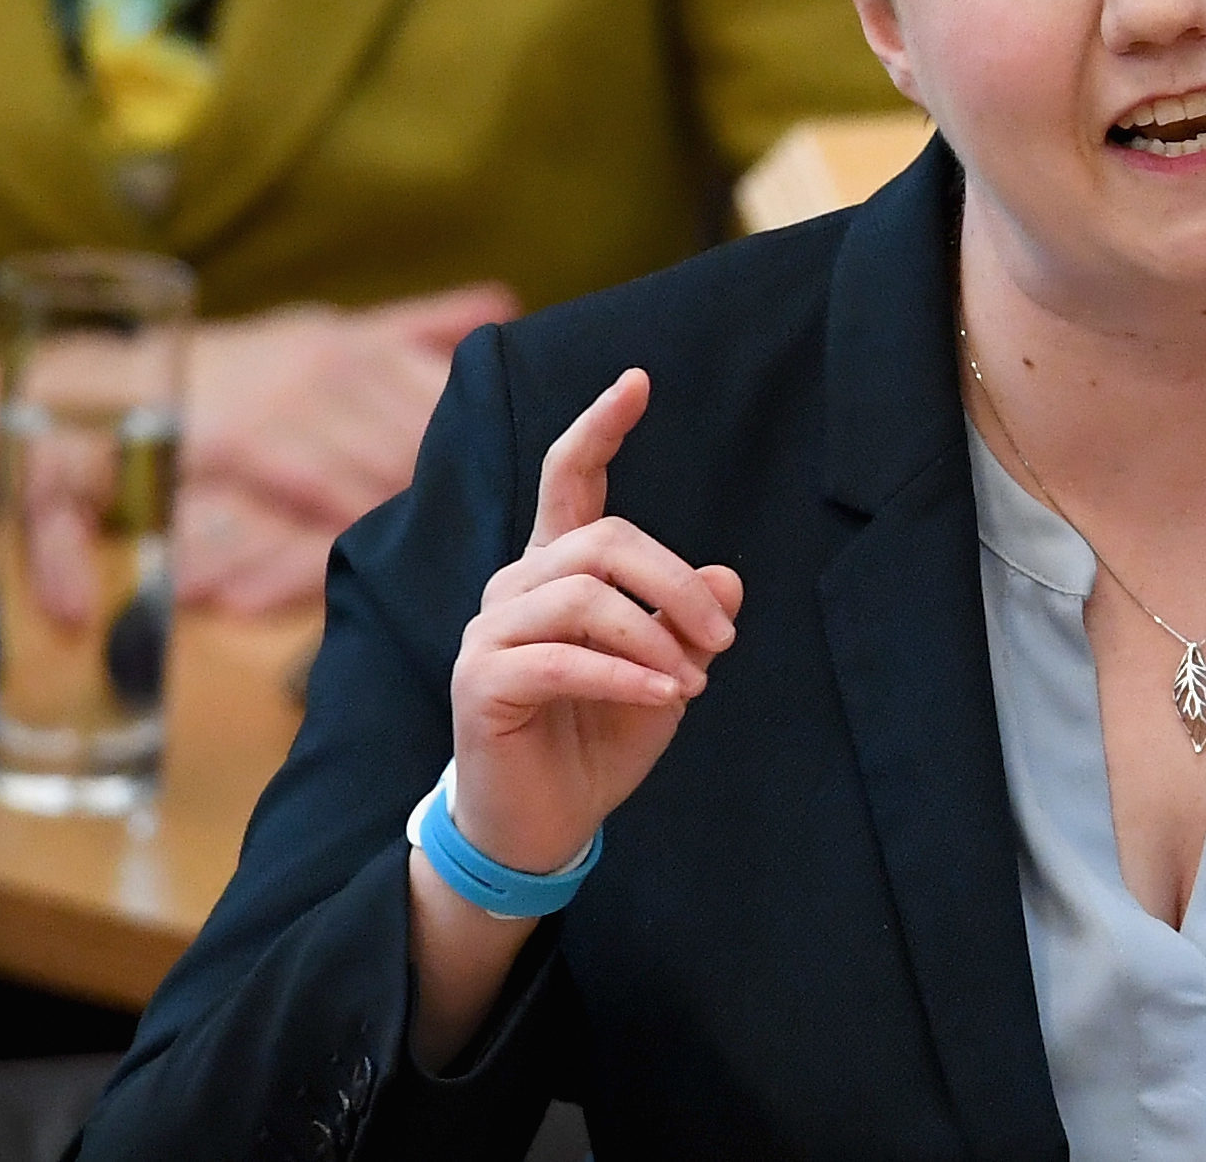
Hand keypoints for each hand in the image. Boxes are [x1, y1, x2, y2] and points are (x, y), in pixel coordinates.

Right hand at [175, 284, 519, 608]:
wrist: (118, 390)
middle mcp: (334, 364)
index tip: (502, 469)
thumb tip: (505, 304)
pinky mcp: (251, 443)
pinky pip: (325, 491)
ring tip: (446, 541)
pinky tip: (380, 544)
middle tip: (485, 519)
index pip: (442, 390)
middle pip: (421, 435)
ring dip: (412, 508)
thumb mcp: (329, 332)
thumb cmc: (243, 366)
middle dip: (455, 481)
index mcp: (357, 342)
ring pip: (382, 467)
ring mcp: (292, 401)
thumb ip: (418, 325)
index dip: (478, 436)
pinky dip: (356, 521)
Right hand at [443, 370, 741, 875]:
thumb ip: (691, 622)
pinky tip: (669, 698)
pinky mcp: (479, 681)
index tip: (637, 381)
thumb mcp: (669, 672)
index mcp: (558, 571)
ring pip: (583, 596)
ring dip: (655, 638)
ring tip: (692, 682)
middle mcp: (516, 586)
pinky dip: (628, 677)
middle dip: (675, 582)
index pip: (569, 480)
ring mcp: (489, 632)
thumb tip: (725, 575)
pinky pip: (563, 660)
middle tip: (726, 638)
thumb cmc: (602, 738)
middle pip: (603, 539)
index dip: (600, 429)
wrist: (546, 824)